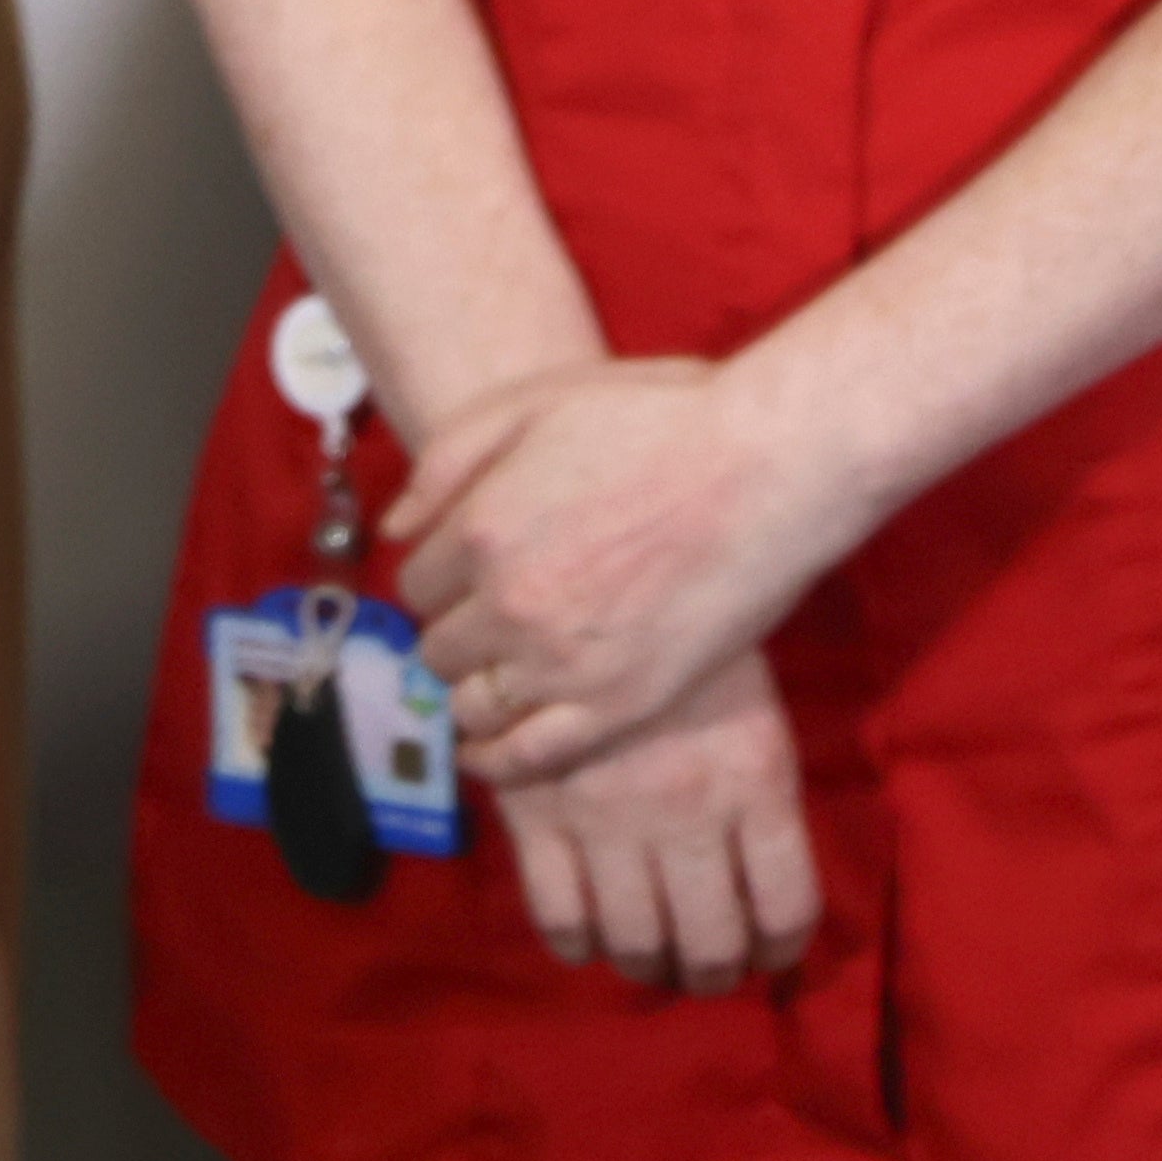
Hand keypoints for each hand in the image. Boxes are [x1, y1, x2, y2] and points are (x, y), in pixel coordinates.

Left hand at [387, 352, 877, 783]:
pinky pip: (526, 757)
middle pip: (438, 647)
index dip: (439, 579)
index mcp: (481, 529)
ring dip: (470, 691)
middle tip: (486, 622)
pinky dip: (494, 760)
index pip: (416, 584)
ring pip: (470, 704)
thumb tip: (394, 529)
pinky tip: (485, 751)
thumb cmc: (659, 418)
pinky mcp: (617, 708)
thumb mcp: (536, 400)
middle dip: (453, 633)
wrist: (767, 466)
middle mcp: (508, 604)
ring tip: (493, 677)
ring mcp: (561, 664)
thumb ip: (447, 460)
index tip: (466, 576)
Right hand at [490, 646, 820, 994]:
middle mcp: (689, 811)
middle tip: (707, 967)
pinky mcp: (539, 809)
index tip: (769, 950)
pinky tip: (589, 936)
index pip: (787, 909)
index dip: (781, 947)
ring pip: (637, 941)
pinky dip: (578, 944)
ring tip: (653, 958)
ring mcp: (609, 816)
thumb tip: (763, 891)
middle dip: (714, 971)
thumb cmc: (688, 636)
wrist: (591, 566)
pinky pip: (559, 914)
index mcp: (757, 780)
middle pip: (712, 944)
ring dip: (651, 967)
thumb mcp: (753, 710)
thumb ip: (760, 797)